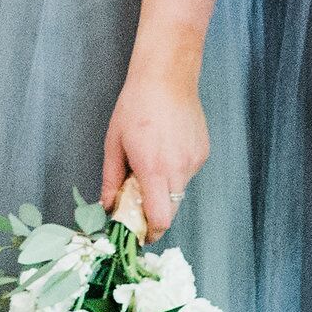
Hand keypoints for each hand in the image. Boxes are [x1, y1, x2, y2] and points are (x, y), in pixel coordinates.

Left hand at [100, 56, 208, 230]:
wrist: (167, 78)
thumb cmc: (135, 107)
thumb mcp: (114, 144)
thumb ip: (112, 180)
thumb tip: (108, 206)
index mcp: (153, 169)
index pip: (160, 218)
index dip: (150, 232)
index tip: (139, 234)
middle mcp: (179, 170)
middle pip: (170, 210)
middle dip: (154, 212)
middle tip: (137, 200)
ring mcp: (194, 162)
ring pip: (179, 191)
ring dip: (164, 189)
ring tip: (150, 162)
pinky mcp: (203, 153)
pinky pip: (187, 173)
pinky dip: (175, 172)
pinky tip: (165, 148)